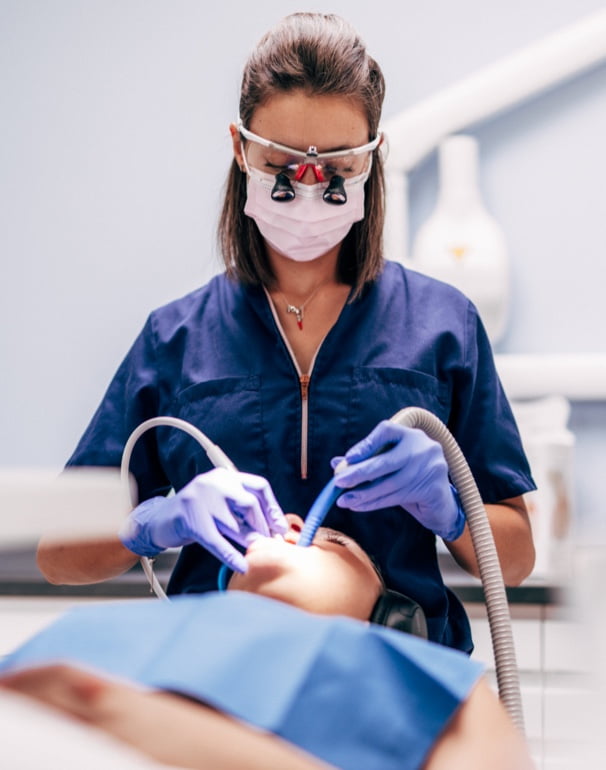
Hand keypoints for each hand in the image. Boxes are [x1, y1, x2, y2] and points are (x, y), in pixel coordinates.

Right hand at [119, 468, 286, 571]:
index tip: (280, 527)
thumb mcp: (220, 504)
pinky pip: (217, 542)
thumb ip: (242, 510)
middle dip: (262, 526)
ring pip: (234, 525)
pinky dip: (231, 556)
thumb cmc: (196, 515)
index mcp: (224, 476)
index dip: (273, 508)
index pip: (258, 486)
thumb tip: (273, 528)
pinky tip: (241, 566)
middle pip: (249, 504)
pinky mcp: (190, 521)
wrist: (158, 520)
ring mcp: (199, 500)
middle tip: (269, 541)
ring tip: (255, 550)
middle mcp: (212, 483)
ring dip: (248, 541)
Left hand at [331, 420, 464, 540]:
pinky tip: (358, 505)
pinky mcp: (434, 488)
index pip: (387, 431)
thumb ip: (366, 461)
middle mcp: (423, 447)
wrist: (440, 503)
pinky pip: (397, 497)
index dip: (367, 444)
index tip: (349, 458)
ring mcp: (432, 467)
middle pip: (386, 460)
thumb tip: (335, 463)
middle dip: (359, 473)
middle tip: (337, 482)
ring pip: (389, 483)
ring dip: (363, 493)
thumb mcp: (389, 467)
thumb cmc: (409, 479)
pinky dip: (374, 502)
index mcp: (411, 434)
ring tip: (343, 500)